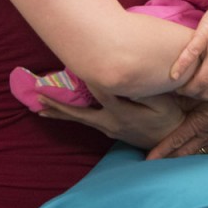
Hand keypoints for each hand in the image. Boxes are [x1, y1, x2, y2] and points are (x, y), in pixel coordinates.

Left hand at [38, 91, 186, 149]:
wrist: (171, 144)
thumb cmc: (169, 119)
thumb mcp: (162, 103)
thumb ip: (144, 91)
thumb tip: (125, 80)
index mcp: (122, 113)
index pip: (99, 92)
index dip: (87, 77)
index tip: (73, 63)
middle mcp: (110, 123)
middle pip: (78, 113)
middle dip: (57, 104)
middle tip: (36, 96)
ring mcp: (108, 129)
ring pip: (79, 120)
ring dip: (59, 113)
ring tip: (39, 109)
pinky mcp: (110, 131)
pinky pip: (86, 122)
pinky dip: (71, 116)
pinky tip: (60, 113)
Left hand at [146, 75, 207, 159]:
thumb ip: (194, 92)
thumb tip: (173, 90)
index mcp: (202, 123)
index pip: (177, 140)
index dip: (161, 150)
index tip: (148, 160)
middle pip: (183, 152)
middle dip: (167, 160)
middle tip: (152, 167)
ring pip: (196, 153)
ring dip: (182, 158)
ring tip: (168, 162)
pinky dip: (198, 153)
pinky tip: (195, 153)